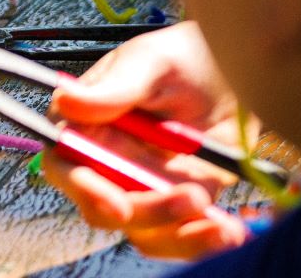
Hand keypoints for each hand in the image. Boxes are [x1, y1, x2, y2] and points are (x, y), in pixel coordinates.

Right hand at [43, 22, 253, 259]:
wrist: (236, 76)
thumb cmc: (181, 58)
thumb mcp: (150, 63)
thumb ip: (113, 88)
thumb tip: (65, 101)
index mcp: (85, 127)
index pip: (64, 165)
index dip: (83, 188)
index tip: (119, 205)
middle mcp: (107, 163)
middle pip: (105, 209)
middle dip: (148, 213)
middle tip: (192, 198)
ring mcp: (143, 187)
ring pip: (144, 232)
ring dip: (179, 235)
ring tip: (221, 222)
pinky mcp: (180, 203)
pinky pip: (181, 237)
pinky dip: (203, 243)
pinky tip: (229, 230)